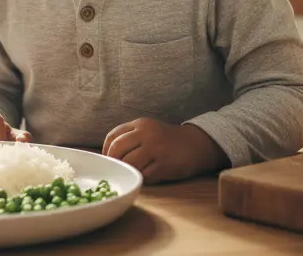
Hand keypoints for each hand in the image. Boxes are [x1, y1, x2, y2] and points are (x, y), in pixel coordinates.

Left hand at [102, 118, 228, 184]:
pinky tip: (149, 176)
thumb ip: (130, 137)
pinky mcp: (164, 164)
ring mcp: (155, 149)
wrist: (196, 144)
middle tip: (117, 169)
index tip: (107, 160)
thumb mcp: (148, 130)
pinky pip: (145, 175)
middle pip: (117, 148)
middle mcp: (146, 134)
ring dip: (129, 171)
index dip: (106, 150)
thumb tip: (108, 153)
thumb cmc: (166, 140)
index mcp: (139, 124)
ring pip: (130, 163)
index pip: (113, 135)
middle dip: (114, 161)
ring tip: (134, 172)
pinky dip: (143, 178)